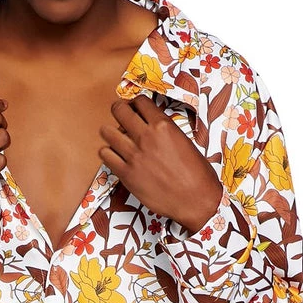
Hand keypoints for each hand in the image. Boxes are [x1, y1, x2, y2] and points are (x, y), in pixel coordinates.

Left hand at [98, 94, 222, 234]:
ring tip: (117, 137)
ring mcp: (134, 155)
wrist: (196, 201)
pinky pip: (105, 154)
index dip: (135, 103)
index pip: (140, 101)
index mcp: (164, 126)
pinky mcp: (126, 173)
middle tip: (121, 116)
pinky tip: (116, 156)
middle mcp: (146, 137)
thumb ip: (165, 131)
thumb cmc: (197, 174)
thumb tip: (151, 127)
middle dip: (119, 110)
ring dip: (110, 132)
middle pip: (119, 110)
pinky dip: (108, 153)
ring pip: (107, 131)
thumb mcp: (185, 142)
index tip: (134, 108)